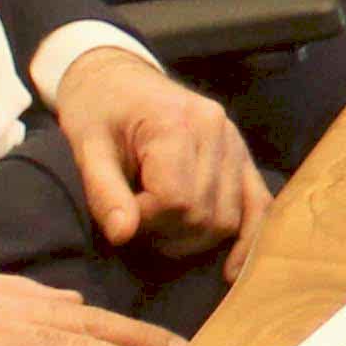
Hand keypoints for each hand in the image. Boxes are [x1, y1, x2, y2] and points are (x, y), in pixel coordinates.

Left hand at [52, 43, 268, 275]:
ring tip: (161, 227)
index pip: (177, 200)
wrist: (117, 78)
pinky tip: (232, 268)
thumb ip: (103, 191)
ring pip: (229, 219)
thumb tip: (123, 235)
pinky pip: (259, 204)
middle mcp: (218, 131)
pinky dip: (248, 239)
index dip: (147, 221)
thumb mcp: (86, 146)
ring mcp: (236, 143)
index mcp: (178, 124)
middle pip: (205, 214)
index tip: (121, 214)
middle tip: (137, 224)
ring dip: (194, 238)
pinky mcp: (242, 156)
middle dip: (168, 235)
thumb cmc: (97, 110)